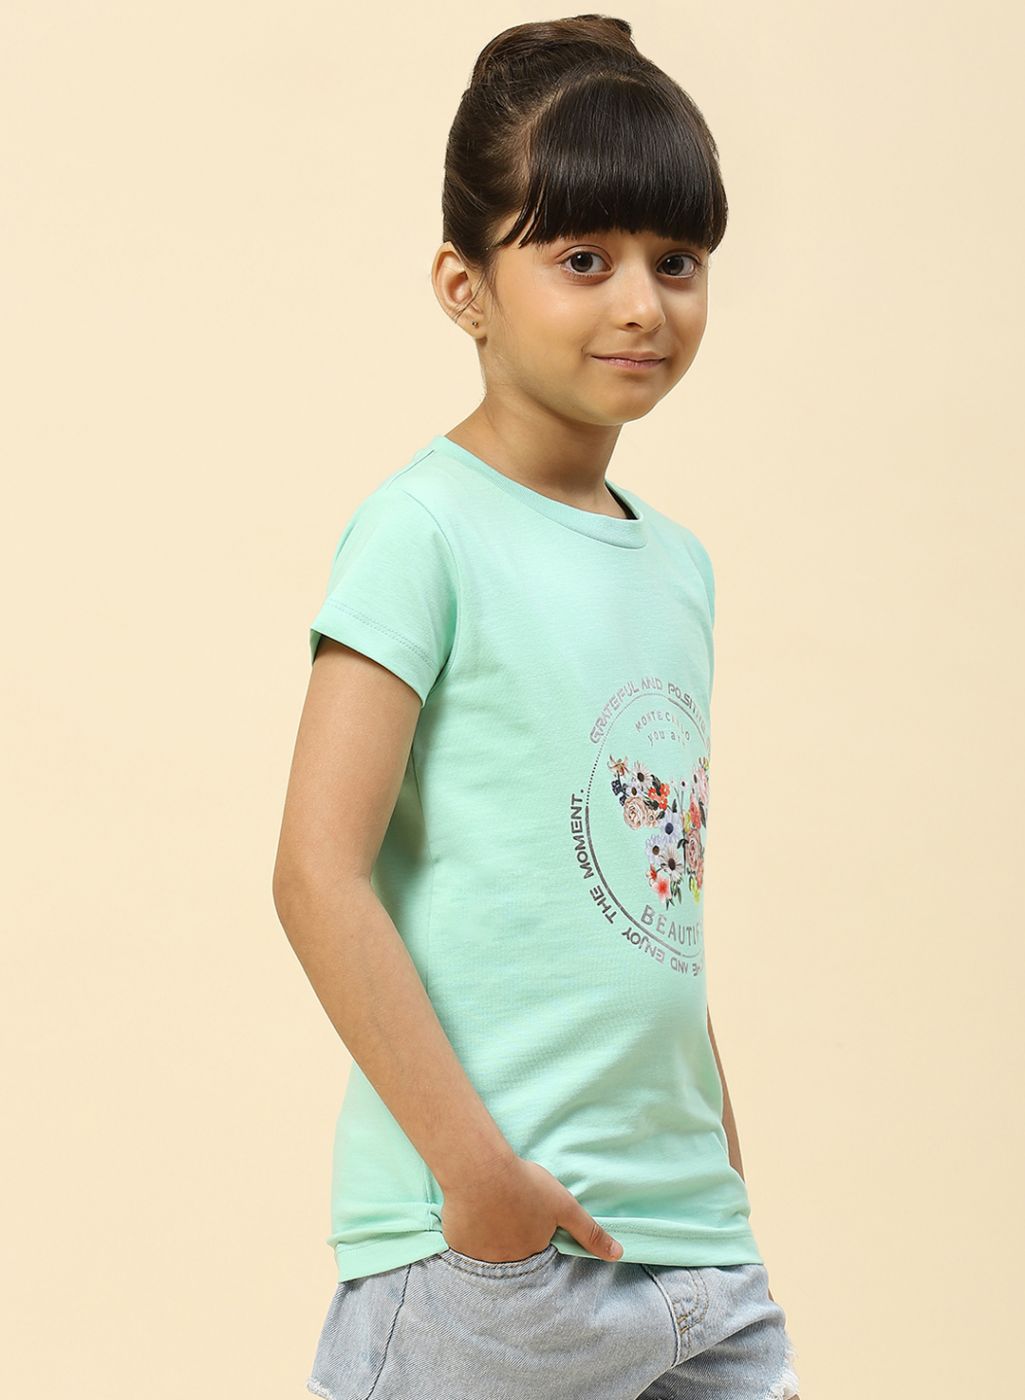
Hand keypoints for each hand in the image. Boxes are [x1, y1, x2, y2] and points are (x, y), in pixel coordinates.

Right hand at [440, 1154, 623, 1262]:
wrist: (480, 1170)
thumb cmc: (525, 1184)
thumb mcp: (564, 1206)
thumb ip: (590, 1232)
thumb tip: (618, 1255)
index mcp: (531, 1253)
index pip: (535, 1249)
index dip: (533, 1229)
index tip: (526, 1213)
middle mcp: (505, 1262)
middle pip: (511, 1252)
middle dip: (510, 1234)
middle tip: (507, 1207)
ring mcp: (479, 1255)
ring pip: (487, 1249)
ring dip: (489, 1233)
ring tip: (489, 1206)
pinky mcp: (457, 1243)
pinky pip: (464, 1242)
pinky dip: (468, 1229)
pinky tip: (471, 1209)